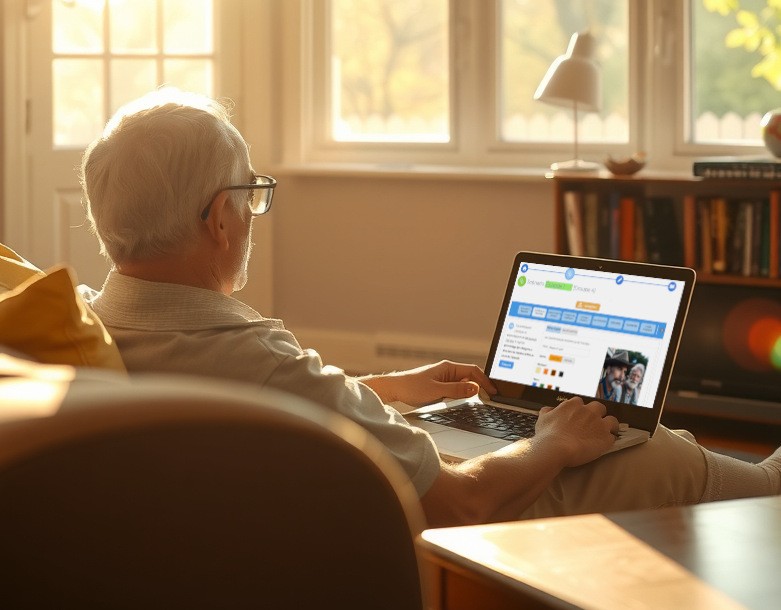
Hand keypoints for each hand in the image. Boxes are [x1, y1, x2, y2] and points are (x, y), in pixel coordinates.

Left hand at [361, 360, 496, 406]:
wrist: (394, 389)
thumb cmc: (411, 388)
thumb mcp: (437, 391)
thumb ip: (457, 390)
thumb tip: (476, 388)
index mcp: (448, 367)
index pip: (473, 371)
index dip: (485, 381)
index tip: (494, 391)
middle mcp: (447, 370)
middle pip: (470, 377)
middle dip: (481, 386)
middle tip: (489, 399)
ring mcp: (443, 377)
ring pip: (463, 383)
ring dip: (471, 391)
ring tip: (479, 401)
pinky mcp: (438, 385)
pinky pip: (455, 388)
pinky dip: (462, 394)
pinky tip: (462, 401)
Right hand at [532, 397, 618, 467]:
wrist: (556, 448)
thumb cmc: (547, 434)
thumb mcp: (543, 419)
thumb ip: (548, 411)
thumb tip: (550, 409)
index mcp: (573, 405)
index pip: (580, 402)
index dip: (579, 410)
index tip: (576, 417)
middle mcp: (589, 411)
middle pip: (599, 407)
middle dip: (597, 414)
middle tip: (590, 425)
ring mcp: (599, 424)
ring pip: (612, 421)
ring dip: (609, 426)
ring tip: (603, 434)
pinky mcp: (606, 438)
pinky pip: (612, 438)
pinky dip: (608, 441)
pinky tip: (601, 446)